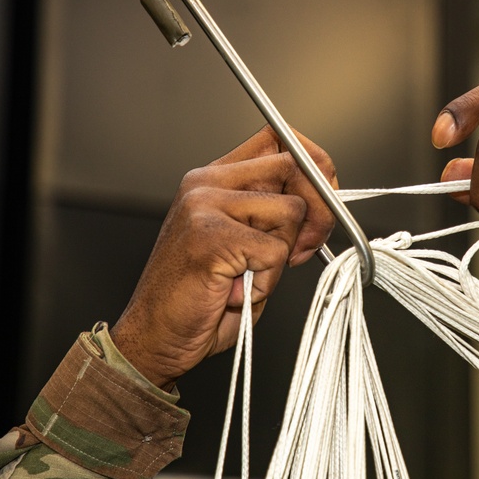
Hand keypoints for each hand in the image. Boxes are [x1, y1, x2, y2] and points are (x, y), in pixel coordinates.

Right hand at [111, 126, 335, 390]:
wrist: (153, 338)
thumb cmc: (197, 299)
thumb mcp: (242, 243)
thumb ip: (273, 214)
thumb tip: (325, 198)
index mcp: (212, 178)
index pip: (277, 140)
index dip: (313, 166)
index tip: (325, 196)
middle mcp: (205, 184)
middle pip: (293, 166)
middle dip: (318, 208)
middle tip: (304, 248)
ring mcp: (205, 206)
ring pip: (290, 212)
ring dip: (283, 256)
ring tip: (250, 276)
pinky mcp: (211, 236)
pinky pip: (275, 252)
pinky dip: (267, 282)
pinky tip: (235, 291)